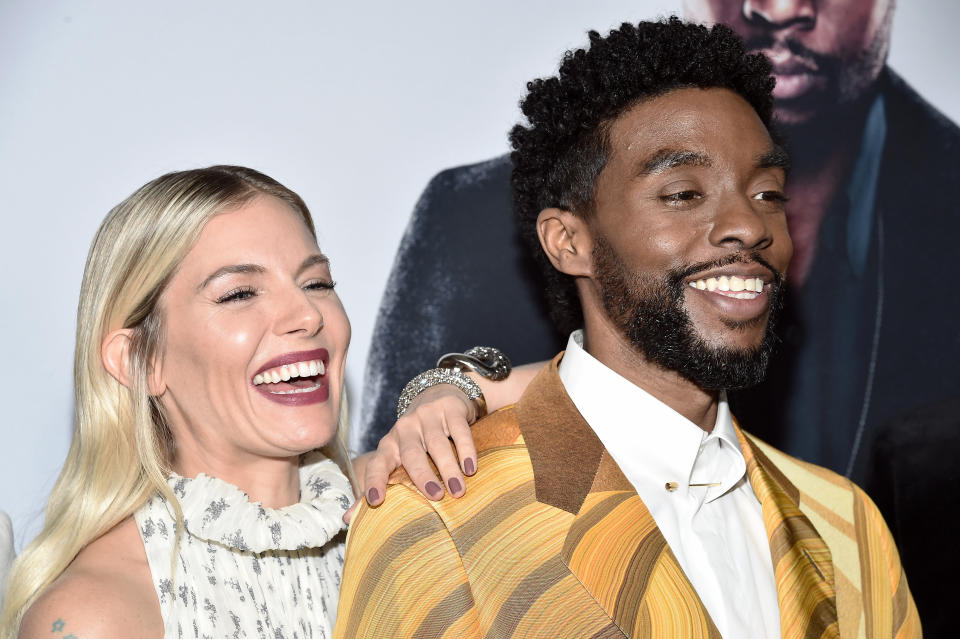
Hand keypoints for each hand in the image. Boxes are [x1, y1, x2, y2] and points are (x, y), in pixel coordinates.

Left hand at [362, 384, 478, 508]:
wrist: (438, 395)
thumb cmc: (416, 438)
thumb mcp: (398, 456)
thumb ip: (379, 486)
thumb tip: (349, 520)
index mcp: (389, 444)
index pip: (377, 464)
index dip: (374, 482)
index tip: (376, 501)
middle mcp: (404, 429)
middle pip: (411, 455)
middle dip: (422, 476)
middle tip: (436, 497)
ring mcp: (427, 416)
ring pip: (437, 444)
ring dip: (449, 469)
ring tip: (459, 490)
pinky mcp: (450, 409)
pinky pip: (459, 431)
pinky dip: (466, 450)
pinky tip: (471, 468)